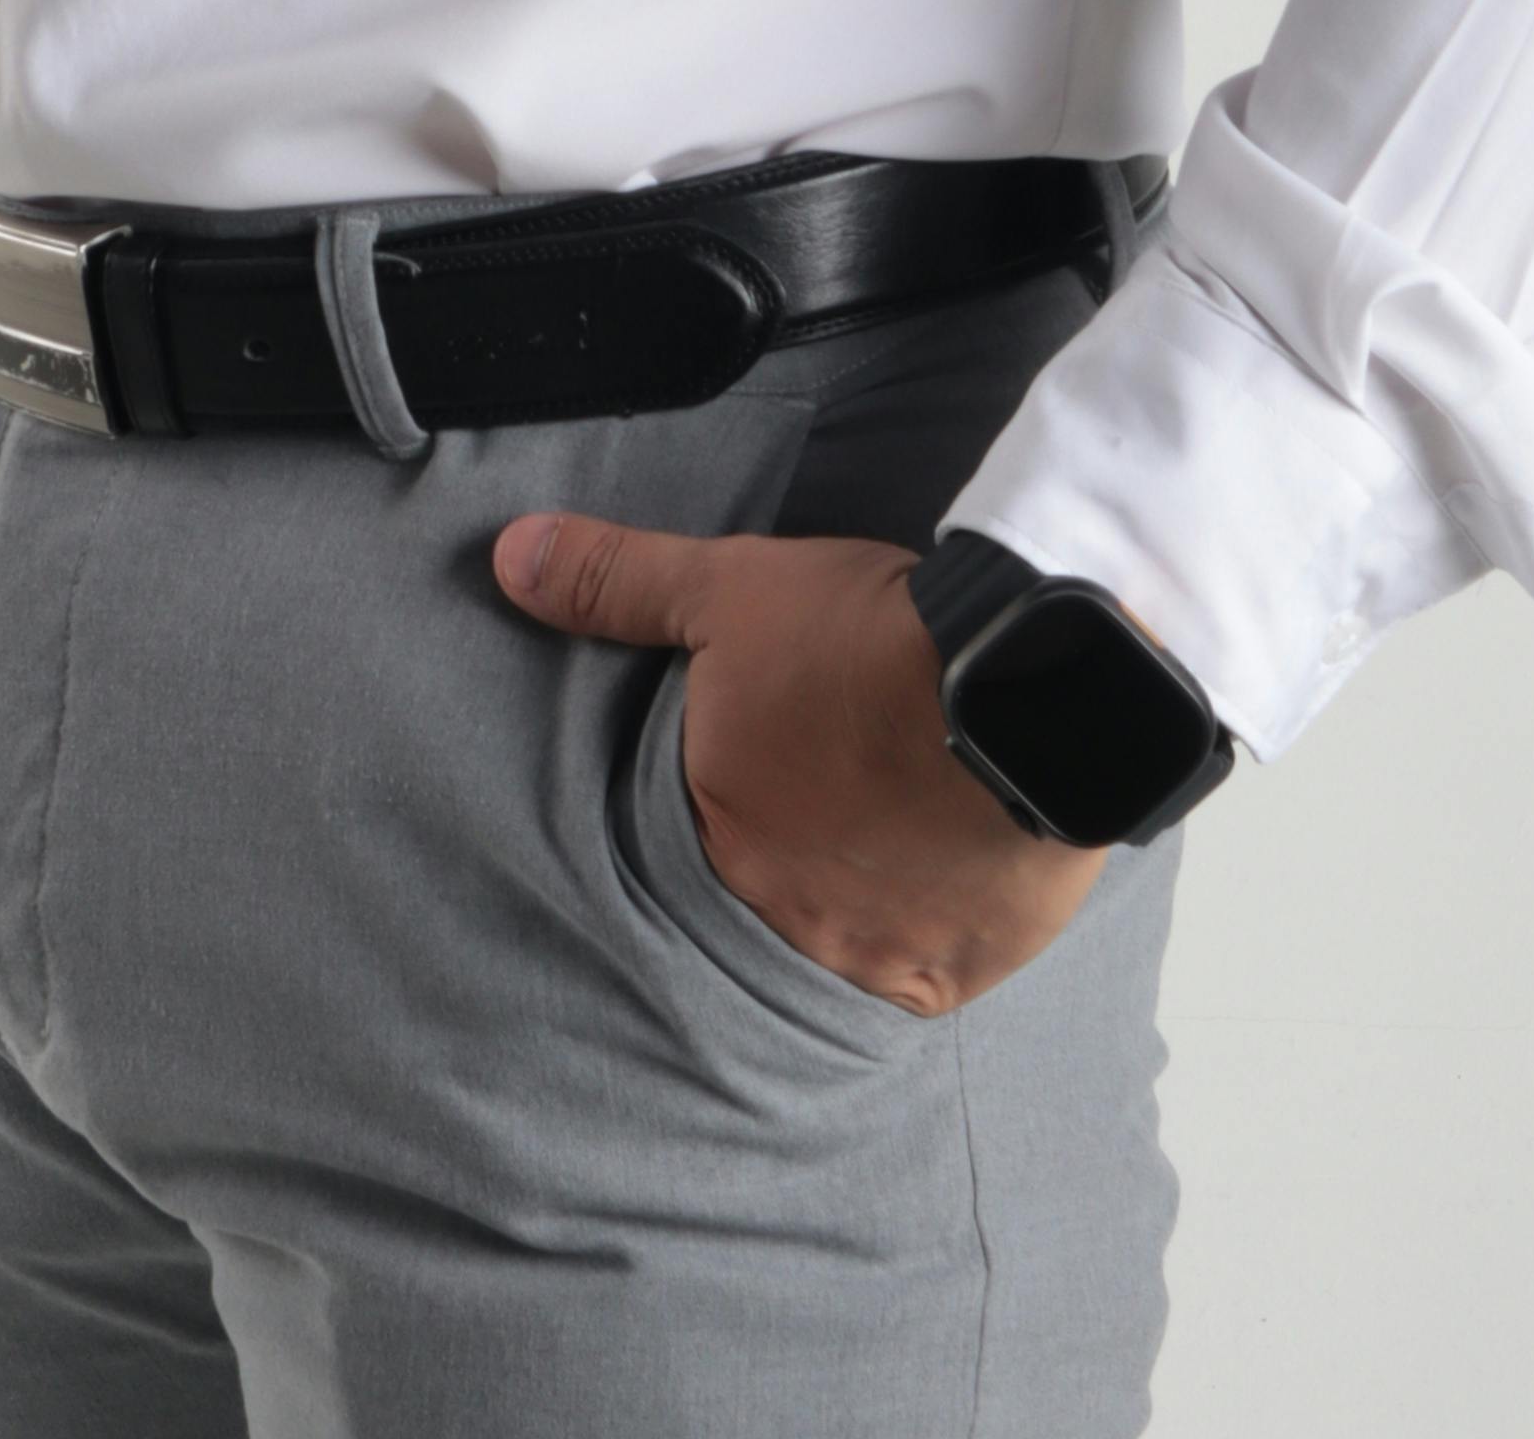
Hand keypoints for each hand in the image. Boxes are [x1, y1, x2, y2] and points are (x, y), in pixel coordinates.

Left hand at [493, 511, 1103, 1016]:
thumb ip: (618, 581)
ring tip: (895, 822)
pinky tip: (941, 870)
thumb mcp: (731, 585)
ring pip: (841, 935)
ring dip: (859, 888)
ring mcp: (865, 958)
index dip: (736, 791)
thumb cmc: (868, 637)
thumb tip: (507, 558)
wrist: (1026, 685)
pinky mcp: (948, 976)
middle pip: (769, 887)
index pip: (697, 833)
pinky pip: (921, 972)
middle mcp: (777, 916)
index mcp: (716, 833)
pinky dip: (927, 928)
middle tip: (841, 784)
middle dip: (796, 841)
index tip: (774, 759)